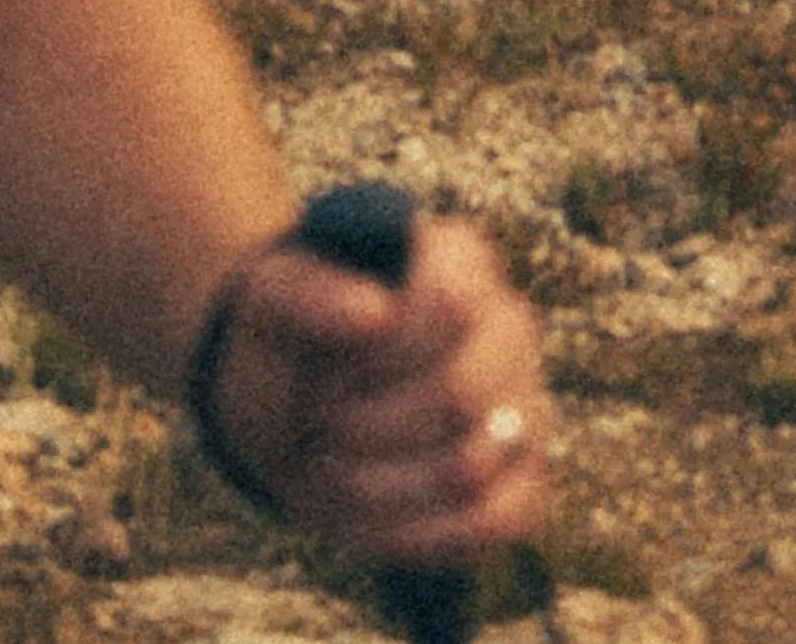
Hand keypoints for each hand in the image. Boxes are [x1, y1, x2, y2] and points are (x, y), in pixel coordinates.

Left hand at [196, 207, 556, 564]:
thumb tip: (376, 313)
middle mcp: (508, 329)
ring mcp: (523, 407)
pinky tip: (362, 518)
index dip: (373, 356)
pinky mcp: (520, 482)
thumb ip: (311, 295)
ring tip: (326, 470)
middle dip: (366, 427)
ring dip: (373, 485)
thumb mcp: (272, 303)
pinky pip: (494, 523)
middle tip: (315, 427)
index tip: (316, 375)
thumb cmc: (291, 340)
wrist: (294, 404)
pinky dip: (416, 534)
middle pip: (460, 397)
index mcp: (459, 260)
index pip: (448, 304)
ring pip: (469, 469)